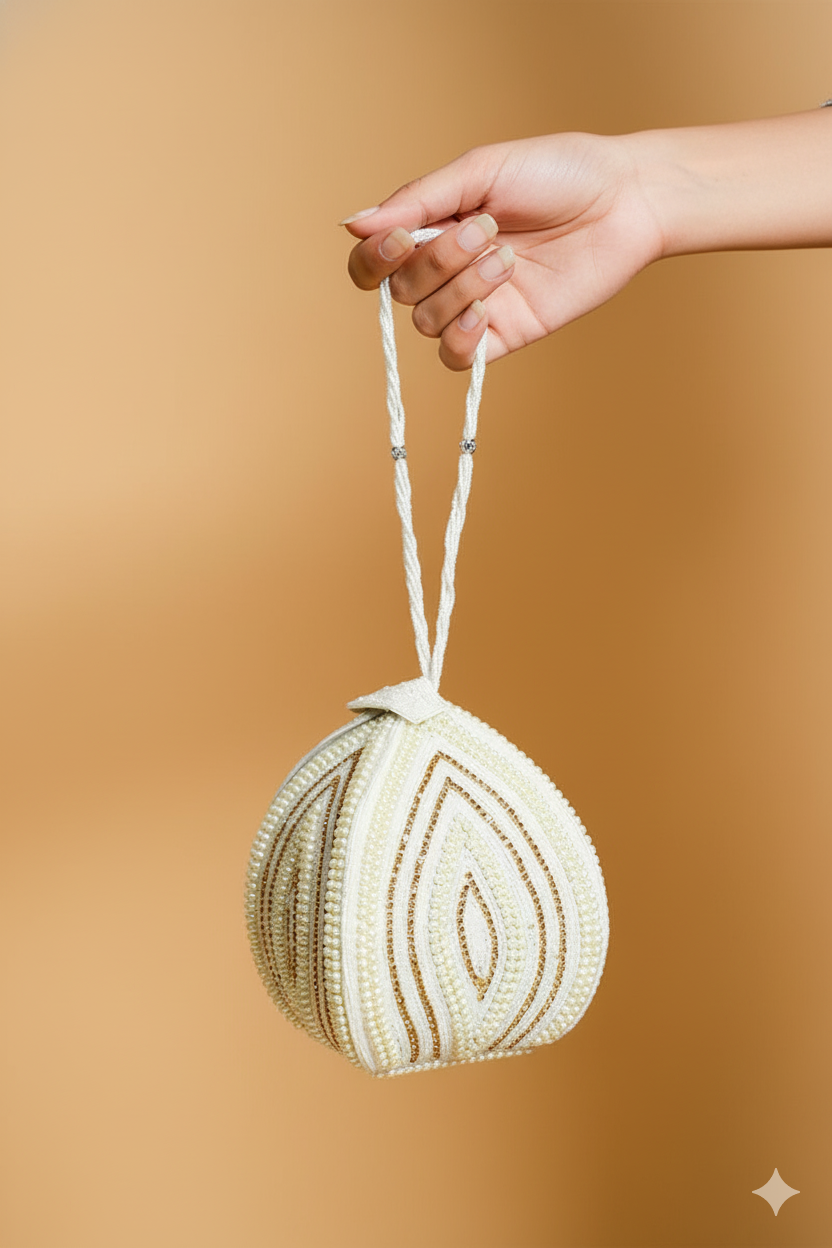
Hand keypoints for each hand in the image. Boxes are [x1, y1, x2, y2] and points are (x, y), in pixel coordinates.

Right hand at [342, 132, 663, 369]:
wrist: (625, 200)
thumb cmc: (559, 173)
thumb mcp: (482, 171)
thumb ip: (418, 200)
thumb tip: (353, 225)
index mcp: (434, 227)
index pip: (373, 263)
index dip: (372, 260)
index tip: (397, 239)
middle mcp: (448, 270)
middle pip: (401, 291)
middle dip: (438, 260)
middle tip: (487, 230)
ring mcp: (477, 305)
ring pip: (427, 321)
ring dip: (462, 287)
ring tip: (508, 258)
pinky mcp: (506, 334)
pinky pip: (457, 357)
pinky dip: (460, 338)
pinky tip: (484, 312)